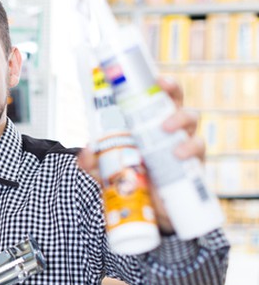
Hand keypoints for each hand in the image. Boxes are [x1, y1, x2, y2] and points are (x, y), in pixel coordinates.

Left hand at [77, 77, 203, 234]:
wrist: (148, 211)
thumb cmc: (130, 181)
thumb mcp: (104, 171)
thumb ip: (91, 162)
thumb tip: (86, 150)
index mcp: (146, 123)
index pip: (152, 96)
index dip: (152, 82)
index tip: (148, 73)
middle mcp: (168, 128)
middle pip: (175, 99)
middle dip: (172, 88)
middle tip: (163, 86)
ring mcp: (183, 142)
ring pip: (192, 118)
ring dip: (180, 118)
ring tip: (166, 128)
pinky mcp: (194, 162)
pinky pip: (199, 148)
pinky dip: (190, 147)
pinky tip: (178, 154)